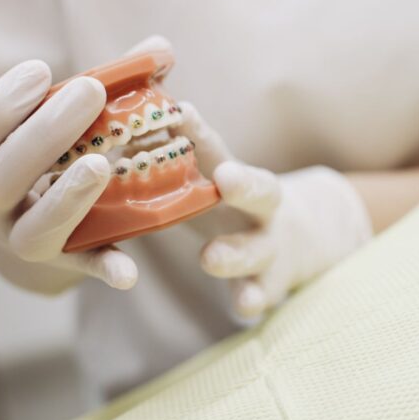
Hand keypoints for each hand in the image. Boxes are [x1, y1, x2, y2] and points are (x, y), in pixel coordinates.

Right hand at [0, 36, 171, 293]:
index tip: (42, 70)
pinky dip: (106, 268)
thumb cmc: (56, 155)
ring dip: (66, 196)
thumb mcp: (67, 121)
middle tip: (91, 91)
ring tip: (100, 163)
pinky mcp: (71, 262)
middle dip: (43, 133)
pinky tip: (130, 270)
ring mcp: (28, 242)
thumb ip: (112, 82)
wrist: (46, 227)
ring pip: (33, 230)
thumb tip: (161, 48)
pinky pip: (86, 268)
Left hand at [175, 104, 372, 318]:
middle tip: (225, 179)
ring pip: (256, 249)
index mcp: (237, 175)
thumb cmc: (233, 203)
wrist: (299, 238)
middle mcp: (260, 207)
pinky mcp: (268, 283)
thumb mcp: (215, 176)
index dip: (199, 132)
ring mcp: (268, 246)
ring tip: (209, 258)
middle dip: (244, 184)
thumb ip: (177, 157)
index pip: (217, 150)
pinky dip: (252, 298)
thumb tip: (119, 124)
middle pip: (260, 190)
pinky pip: (260, 292)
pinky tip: (243, 306)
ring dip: (235, 253)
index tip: (182, 112)